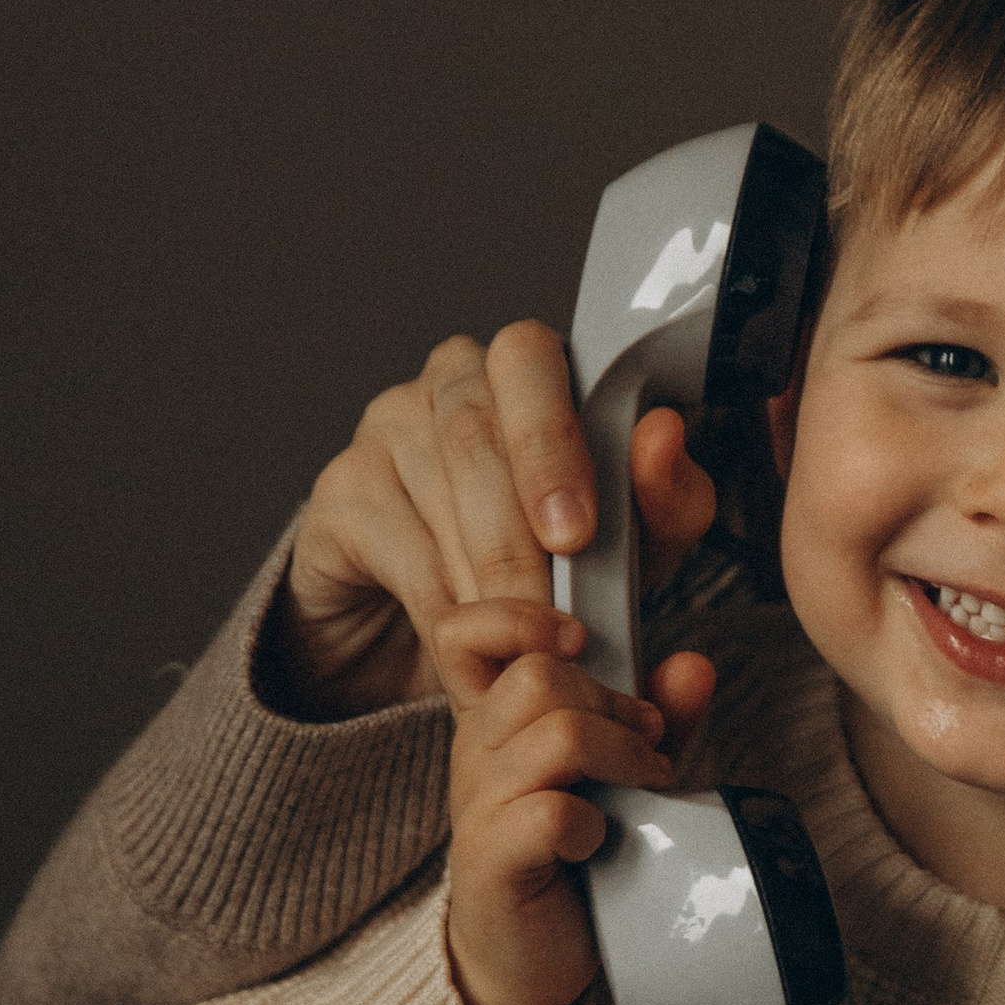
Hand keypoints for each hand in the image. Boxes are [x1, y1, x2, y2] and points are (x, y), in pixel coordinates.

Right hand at [270, 322, 719, 720]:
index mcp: (527, 372)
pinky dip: (438, 603)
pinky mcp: (340, 493)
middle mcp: (450, 381)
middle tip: (553, 615)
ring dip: (488, 579)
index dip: (552, 442)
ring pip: (436, 488)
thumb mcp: (626, 547)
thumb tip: (664, 435)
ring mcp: (384, 427)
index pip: (528, 357)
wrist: (435, 635)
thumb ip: (662, 501)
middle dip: (522, 538)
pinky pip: (391, 540)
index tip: (577, 534)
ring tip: (525, 647)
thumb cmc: (546, 570)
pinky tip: (465, 644)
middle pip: (475, 429)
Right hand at [438, 603, 683, 1004]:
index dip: (519, 618)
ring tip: (645, 788)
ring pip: (556, 733)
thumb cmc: (575, 858)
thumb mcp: (622, 775)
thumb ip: (655, 719)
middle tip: (649, 747)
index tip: (583, 644)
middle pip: (538, 675)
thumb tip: (693, 664)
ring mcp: (479, 806)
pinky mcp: (493, 862)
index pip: (464, 632)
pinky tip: (600, 843)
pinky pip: (549, 813)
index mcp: (495, 718)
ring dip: (623, 755)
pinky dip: (593, 824)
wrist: (532, 961)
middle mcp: (477, 752)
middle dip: (615, 703)